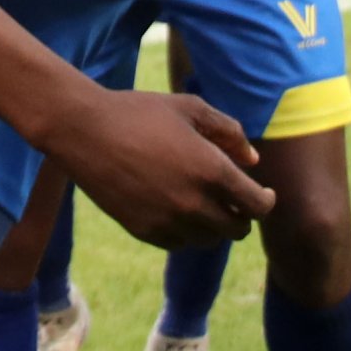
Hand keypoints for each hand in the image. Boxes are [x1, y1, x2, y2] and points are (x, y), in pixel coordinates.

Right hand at [46, 88, 273, 249]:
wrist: (83, 130)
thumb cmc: (138, 112)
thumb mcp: (189, 108)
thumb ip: (228, 132)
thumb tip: (253, 162)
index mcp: (211, 170)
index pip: (258, 206)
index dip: (266, 201)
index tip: (263, 194)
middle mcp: (194, 203)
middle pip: (237, 230)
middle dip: (241, 215)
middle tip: (233, 200)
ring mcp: (167, 221)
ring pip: (209, 240)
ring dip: (214, 225)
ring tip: (204, 203)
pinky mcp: (144, 231)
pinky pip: (179, 243)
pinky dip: (186, 231)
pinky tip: (178, 209)